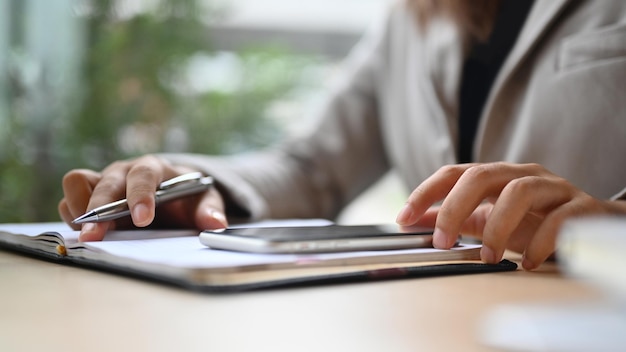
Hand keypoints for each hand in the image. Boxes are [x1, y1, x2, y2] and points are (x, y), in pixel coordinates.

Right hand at [58, 155, 227, 240]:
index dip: (141, 195)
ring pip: (77, 182)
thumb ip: (210, 210)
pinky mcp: (90, 196)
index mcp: (155, 168)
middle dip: (100, 207)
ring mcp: (105, 182)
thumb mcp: (204, 200)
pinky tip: (84, 233)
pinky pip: (69, 200)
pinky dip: (72, 216)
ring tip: (88, 233)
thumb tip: (215, 224)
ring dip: (80, 208)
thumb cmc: (186, 195)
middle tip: (96, 235)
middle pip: (106, 180)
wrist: (173, 193)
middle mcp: (125, 171)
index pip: (144, 175)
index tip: (143, 219)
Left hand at [396, 162, 625, 269]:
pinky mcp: (580, 206)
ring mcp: (552, 187)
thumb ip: (453, 218)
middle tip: (442, 242)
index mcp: (496, 176)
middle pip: (481, 175)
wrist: (587, 224)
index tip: (403, 218)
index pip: (453, 173)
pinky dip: (539, 243)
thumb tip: (411, 221)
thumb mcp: (486, 218)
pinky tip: (527, 263)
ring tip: (488, 257)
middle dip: (454, 208)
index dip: (425, 192)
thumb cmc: (532, 220)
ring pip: (519, 191)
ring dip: (497, 228)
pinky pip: (559, 219)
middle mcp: (521, 174)